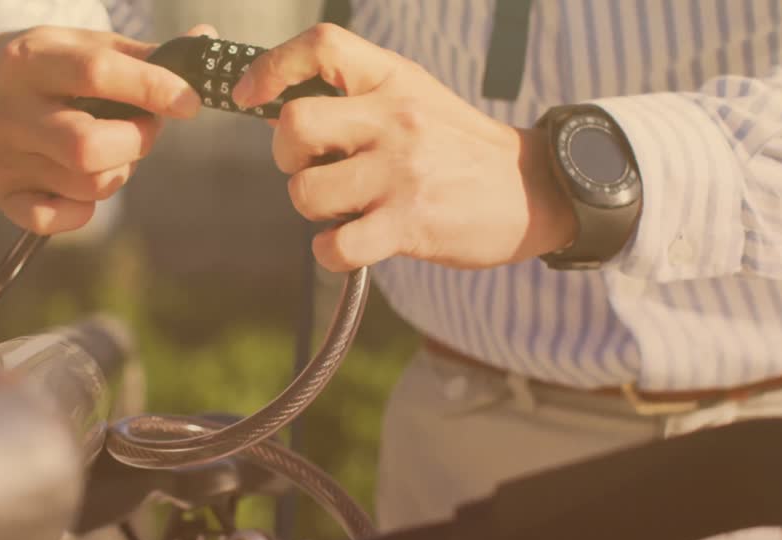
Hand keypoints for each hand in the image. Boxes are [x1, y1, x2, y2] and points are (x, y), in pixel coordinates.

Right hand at [0, 24, 215, 233]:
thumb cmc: (58, 71)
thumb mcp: (91, 48)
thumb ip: (148, 55)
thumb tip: (206, 43)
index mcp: (31, 60)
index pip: (97, 73)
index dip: (152, 89)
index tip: (189, 102)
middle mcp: (11, 109)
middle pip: (87, 146)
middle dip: (136, 142)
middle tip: (145, 129)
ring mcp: (3, 156)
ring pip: (86, 184)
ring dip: (119, 172)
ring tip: (112, 150)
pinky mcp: (3, 194)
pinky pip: (57, 219)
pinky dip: (83, 209)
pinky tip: (82, 182)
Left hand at [231, 24, 576, 271]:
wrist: (532, 190)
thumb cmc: (458, 149)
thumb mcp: (413, 99)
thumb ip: (355, 98)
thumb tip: (276, 108)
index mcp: (392, 80)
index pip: (321, 46)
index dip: (271, 68)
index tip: (250, 95)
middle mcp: (395, 118)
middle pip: (294, 126)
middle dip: (288, 158)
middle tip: (314, 171)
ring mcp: (402, 171)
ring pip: (306, 192)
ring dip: (313, 210)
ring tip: (346, 209)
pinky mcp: (410, 223)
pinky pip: (335, 246)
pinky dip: (331, 252)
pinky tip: (352, 244)